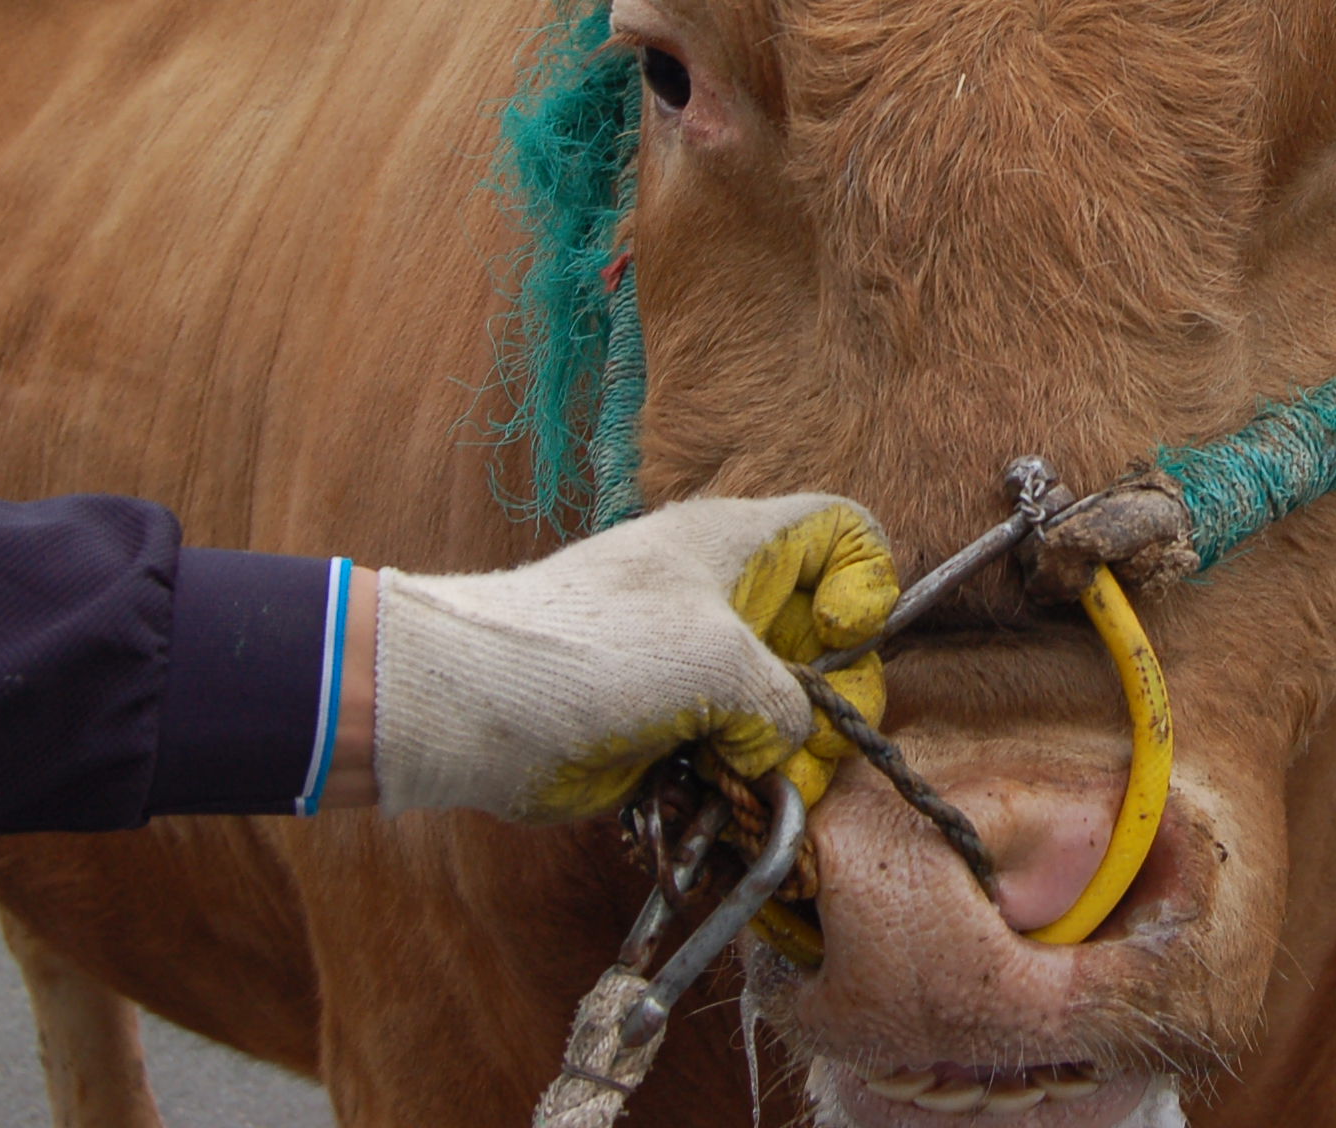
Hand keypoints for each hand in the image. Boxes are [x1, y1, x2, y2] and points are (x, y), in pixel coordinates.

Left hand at [368, 495, 896, 822]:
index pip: (844, 533)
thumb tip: (783, 748)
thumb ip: (786, 703)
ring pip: (788, 713)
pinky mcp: (671, 729)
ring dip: (786, 758)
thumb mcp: (718, 661)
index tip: (840, 639)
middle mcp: (728, 601)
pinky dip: (741, 784)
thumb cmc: (588, 651)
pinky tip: (720, 801)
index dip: (866, 585)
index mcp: (740, 547)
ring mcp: (699, 668)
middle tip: (804, 748)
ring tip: (747, 782)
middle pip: (831, 644)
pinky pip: (738, 756)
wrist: (469, 709)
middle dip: (832, 705)